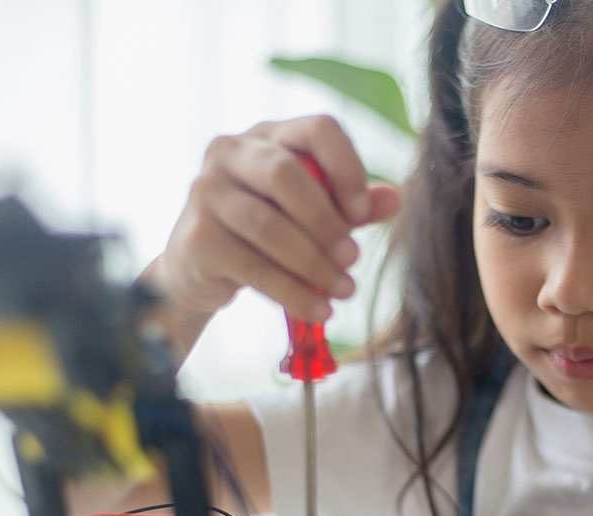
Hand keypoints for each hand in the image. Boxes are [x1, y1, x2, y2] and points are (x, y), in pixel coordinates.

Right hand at [149, 116, 400, 323]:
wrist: (200, 267)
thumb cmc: (266, 230)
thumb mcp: (314, 212)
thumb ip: (353, 205)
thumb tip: (395, 198)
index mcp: (269, 135)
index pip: (318, 130)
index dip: (347, 168)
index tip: (364, 214)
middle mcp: (231, 152)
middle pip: (285, 174)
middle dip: (327, 221)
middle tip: (353, 257)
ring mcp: (207, 191)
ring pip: (268, 225)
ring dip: (314, 264)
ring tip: (344, 290)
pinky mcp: (197, 237)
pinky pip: (254, 266)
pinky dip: (293, 292)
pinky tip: (319, 308)